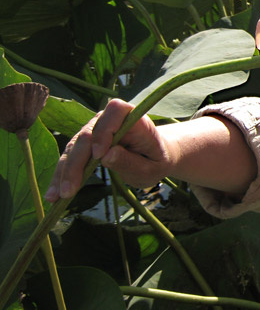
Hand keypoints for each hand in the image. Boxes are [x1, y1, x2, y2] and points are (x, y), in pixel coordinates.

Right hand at [45, 98, 172, 201]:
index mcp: (134, 118)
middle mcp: (110, 119)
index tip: (99, 155)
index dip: (105, 131)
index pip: (116, 112)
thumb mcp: (150, 168)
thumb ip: (130, 161)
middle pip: (88, 133)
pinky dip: (61, 175)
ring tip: (58, 196)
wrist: (153, 157)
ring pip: (74, 146)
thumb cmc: (155, 161)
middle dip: (76, 162)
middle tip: (70, 190)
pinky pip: (69, 156)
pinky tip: (53, 194)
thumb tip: (107, 156)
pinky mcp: (84, 142)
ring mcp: (94, 129)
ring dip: (64, 171)